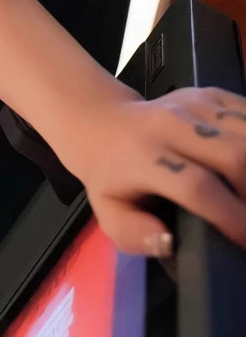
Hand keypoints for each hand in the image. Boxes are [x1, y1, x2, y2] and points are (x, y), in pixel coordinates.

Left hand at [61, 85, 245, 256]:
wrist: (104, 122)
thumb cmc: (111, 175)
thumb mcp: (109, 212)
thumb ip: (134, 234)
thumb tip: (170, 242)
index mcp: (144, 156)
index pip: (196, 186)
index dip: (229, 216)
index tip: (243, 239)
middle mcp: (171, 124)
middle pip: (234, 156)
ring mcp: (195, 103)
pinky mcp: (213, 94)